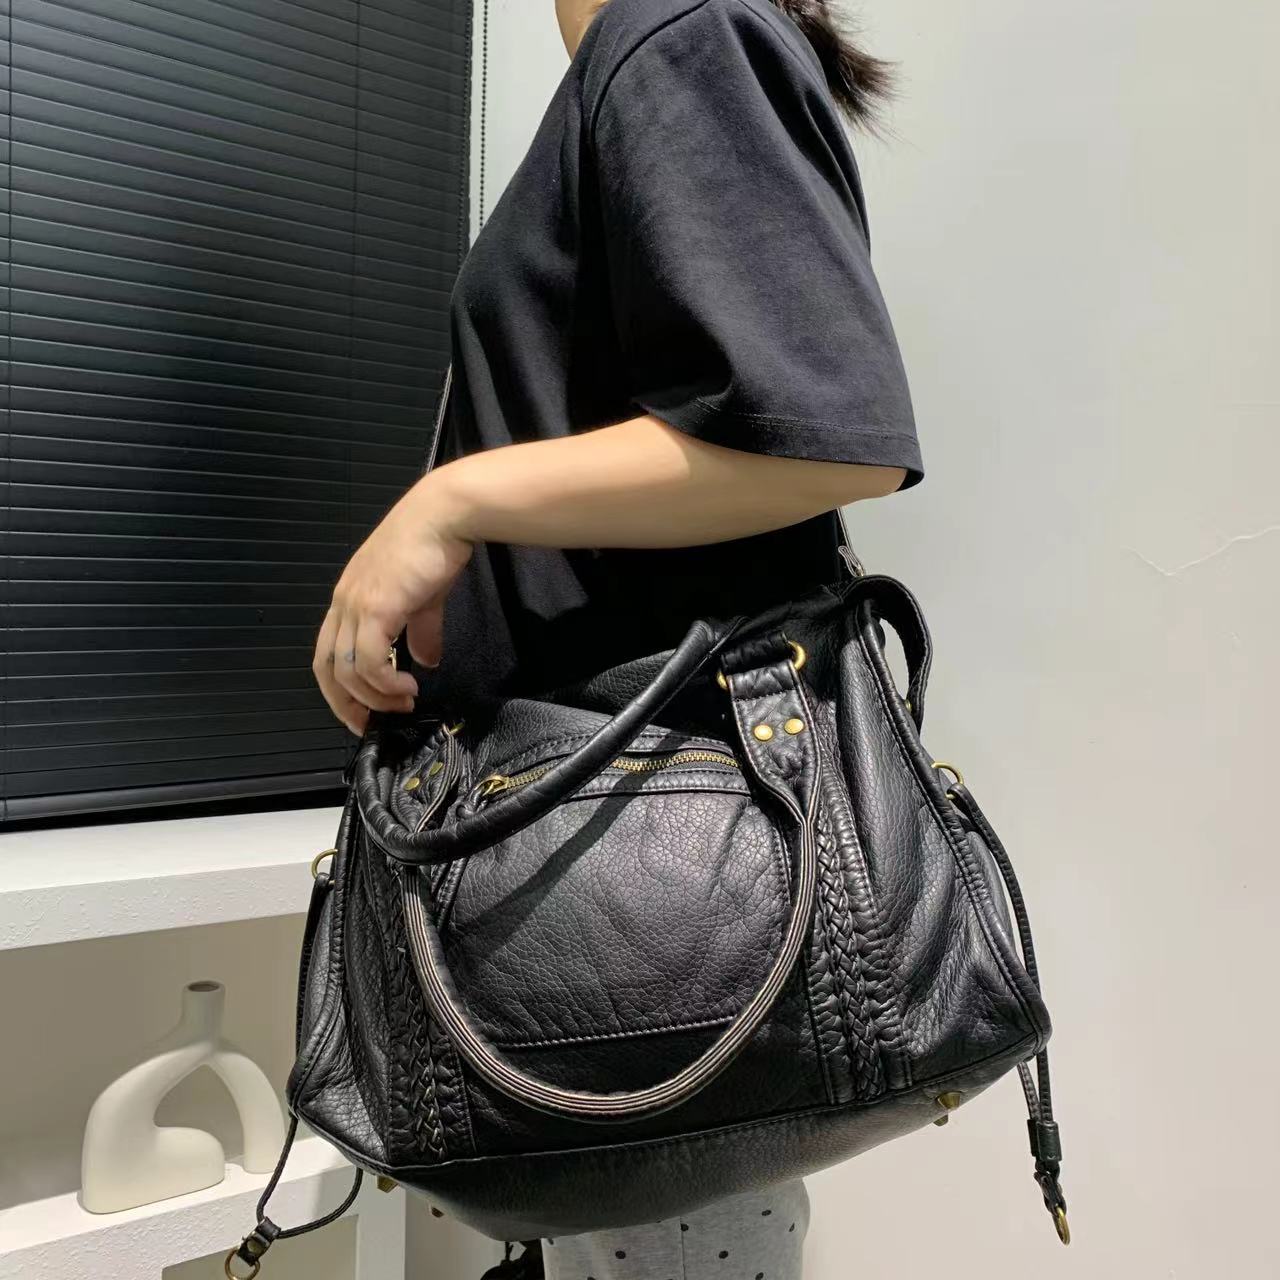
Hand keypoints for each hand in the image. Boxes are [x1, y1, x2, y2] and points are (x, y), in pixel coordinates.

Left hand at [313, 475, 473, 735]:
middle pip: (327, 668)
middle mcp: (343, 603)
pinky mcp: (375, 608)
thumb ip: (420, 631)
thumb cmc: (433, 549)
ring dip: (375, 697)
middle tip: (375, 723)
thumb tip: (426, 662)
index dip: (340, 689)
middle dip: (348, 704)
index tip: (365, 712)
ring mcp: (355, 605)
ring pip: (348, 670)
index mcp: (348, 599)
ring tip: (404, 704)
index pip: (328, 654)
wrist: (445, 516)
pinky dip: (385, 682)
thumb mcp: (424, 598)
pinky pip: (369, 661)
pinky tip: (409, 686)